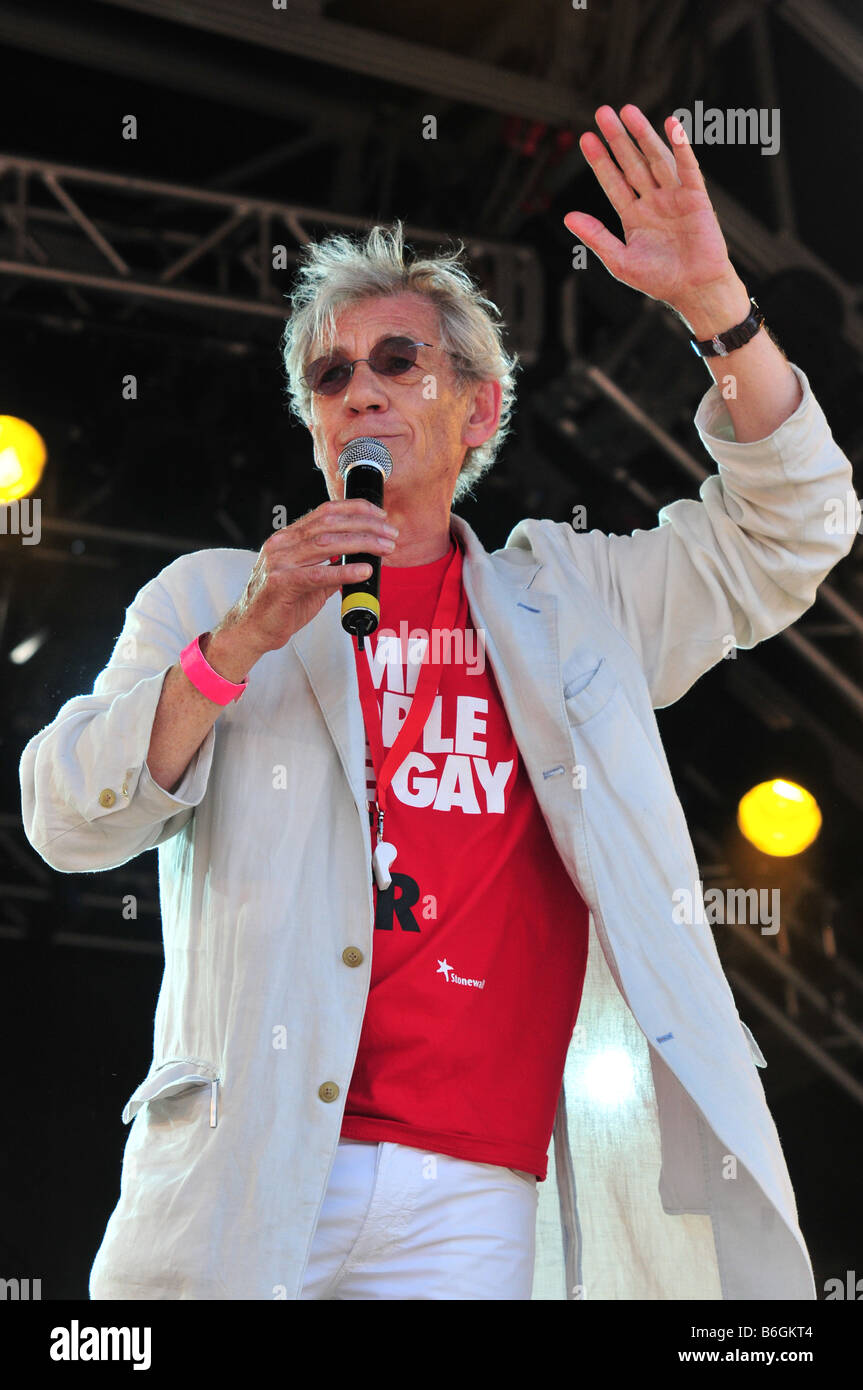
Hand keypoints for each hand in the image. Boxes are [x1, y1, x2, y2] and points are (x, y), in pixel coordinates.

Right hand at [212, 499, 398, 656]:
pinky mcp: (280, 583)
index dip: (355, 509)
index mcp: (288, 538)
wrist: (252, 629)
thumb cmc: (280, 605)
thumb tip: (358, 562)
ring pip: (326, 543)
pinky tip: (364, 570)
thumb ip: (330, 567)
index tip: (380, 515)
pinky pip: (318, 574)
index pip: (325, 512)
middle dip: (365, 525)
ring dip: (361, 542)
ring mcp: (279, 562)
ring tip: (385, 548)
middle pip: (329, 524)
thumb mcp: (308, 580)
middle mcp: (282, 544)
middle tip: (391, 533)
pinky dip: (344, 571)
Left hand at [564, 104, 743, 320]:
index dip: (600, 160)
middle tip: (603, 112)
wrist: (694, 290)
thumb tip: (568, 216)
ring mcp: (674, 197)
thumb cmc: (659, 280)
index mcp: (634, 215)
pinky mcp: (696, 198)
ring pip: (656, 159)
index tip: (585, 138)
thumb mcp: (620, 260)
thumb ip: (595, 236)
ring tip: (628, 111)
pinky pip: (688, 168)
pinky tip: (672, 126)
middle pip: (632, 162)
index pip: (613, 181)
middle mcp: (653, 201)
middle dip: (618, 138)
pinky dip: (681, 147)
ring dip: (643, 135)